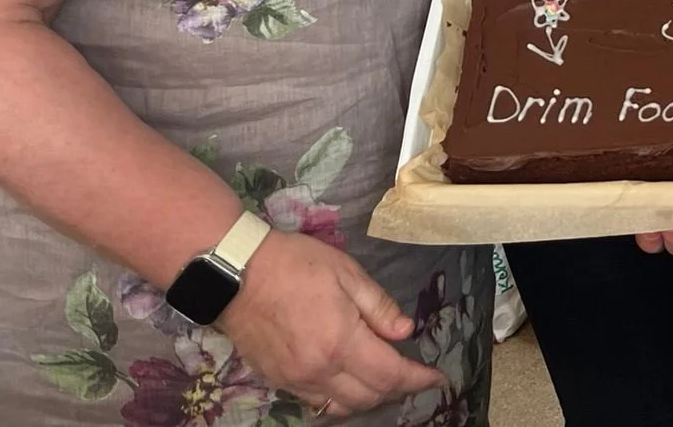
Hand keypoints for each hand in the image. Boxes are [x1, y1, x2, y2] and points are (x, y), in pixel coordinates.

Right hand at [216, 231, 443, 415]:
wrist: (235, 274)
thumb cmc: (295, 264)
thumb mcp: (346, 273)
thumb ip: (378, 306)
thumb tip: (405, 331)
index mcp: (341, 341)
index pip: (390, 375)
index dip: (418, 379)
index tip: (437, 378)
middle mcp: (319, 370)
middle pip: (369, 397)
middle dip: (398, 390)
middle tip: (414, 374)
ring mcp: (295, 380)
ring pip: (342, 407)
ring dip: (369, 399)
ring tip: (385, 380)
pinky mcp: (278, 381)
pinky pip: (317, 403)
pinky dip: (340, 399)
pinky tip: (349, 383)